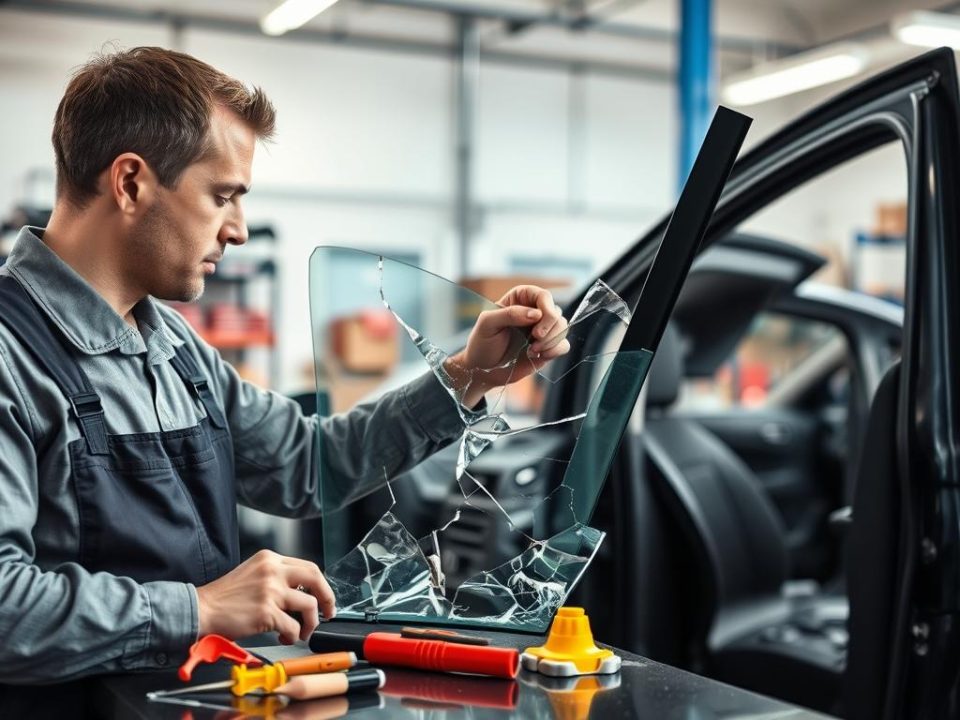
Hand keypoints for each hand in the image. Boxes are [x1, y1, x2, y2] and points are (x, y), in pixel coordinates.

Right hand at [195, 549, 335, 644]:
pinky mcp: (266, 612)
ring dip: (310, 623)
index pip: (308, 567)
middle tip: (327, 613)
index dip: (321, 585)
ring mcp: (270, 590)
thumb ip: (276, 577)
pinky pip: (293, 626)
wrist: (201, 609)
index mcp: (270, 559)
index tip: (324, 598)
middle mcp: (272, 570)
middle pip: (315, 578)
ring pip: (309, 605)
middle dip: (327, 598)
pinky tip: (284, 638)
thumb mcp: (253, 573)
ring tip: (300, 632)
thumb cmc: (224, 597)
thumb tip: (303, 594)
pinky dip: (293, 635)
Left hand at [447, 285, 569, 407]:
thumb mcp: (488, 324)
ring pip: (563, 327)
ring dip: (551, 340)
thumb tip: (536, 314)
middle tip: (534, 339)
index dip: (546, 308)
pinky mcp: (547, 348)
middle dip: (549, 327)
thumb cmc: (482, 343)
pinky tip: (537, 355)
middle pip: (556, 312)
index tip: (535, 323)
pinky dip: (555, 350)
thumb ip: (509, 314)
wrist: (483, 369)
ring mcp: (542, 331)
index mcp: (520, 300)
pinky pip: (564, 345)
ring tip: (532, 350)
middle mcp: (534, 313)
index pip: (543, 296)